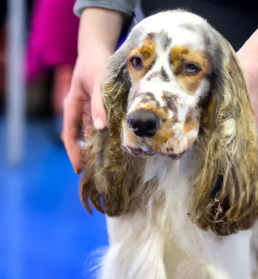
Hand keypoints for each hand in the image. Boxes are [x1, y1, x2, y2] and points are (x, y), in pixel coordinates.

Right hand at [62, 8, 123, 173]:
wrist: (99, 50)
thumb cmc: (97, 63)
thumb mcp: (98, 82)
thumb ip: (99, 104)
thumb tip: (101, 128)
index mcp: (72, 105)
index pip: (70, 134)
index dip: (74, 152)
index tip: (79, 168)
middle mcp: (79, 111)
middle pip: (78, 139)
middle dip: (84, 156)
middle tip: (94, 174)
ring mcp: (88, 111)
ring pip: (90, 135)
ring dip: (95, 150)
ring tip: (104, 166)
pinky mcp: (99, 110)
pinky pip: (100, 128)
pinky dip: (105, 139)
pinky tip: (113, 149)